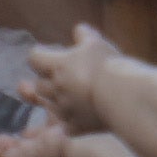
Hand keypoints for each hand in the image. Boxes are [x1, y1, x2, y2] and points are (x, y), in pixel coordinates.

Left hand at [26, 23, 156, 120]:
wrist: (122, 95)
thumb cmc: (108, 65)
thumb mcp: (97, 43)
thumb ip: (84, 35)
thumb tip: (78, 30)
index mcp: (57, 65)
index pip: (34, 57)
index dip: (40, 55)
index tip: (47, 54)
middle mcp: (55, 88)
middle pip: (39, 84)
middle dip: (47, 79)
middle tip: (61, 75)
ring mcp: (63, 110)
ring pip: (49, 105)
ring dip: (57, 98)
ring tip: (71, 94)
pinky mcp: (74, 126)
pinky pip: (64, 124)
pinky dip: (69, 119)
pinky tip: (79, 114)